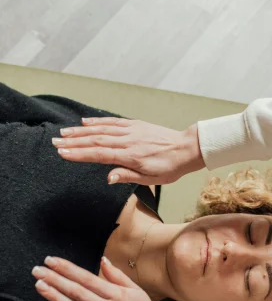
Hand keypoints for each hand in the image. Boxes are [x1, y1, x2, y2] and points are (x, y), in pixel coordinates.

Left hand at [32, 255, 170, 300]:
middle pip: (77, 292)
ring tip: (40, 286)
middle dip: (55, 279)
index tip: (52, 261)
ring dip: (55, 296)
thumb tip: (103, 260)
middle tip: (37, 270)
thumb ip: (118, 276)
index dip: (67, 269)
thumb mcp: (137, 291)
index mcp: (118, 294)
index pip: (87, 277)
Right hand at [52, 118, 205, 184]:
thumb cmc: (169, 168)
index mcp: (131, 156)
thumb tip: (108, 177)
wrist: (186, 149)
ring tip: (64, 132)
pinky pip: (113, 122)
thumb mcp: (151, 179)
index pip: (100, 154)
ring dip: (81, 131)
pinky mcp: (135, 125)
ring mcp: (131, 131)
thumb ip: (127, 176)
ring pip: (101, 130)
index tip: (63, 153)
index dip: (80, 154)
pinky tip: (85, 122)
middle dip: (74, 141)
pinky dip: (98, 121)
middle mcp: (128, 141)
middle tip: (55, 142)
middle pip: (96, 140)